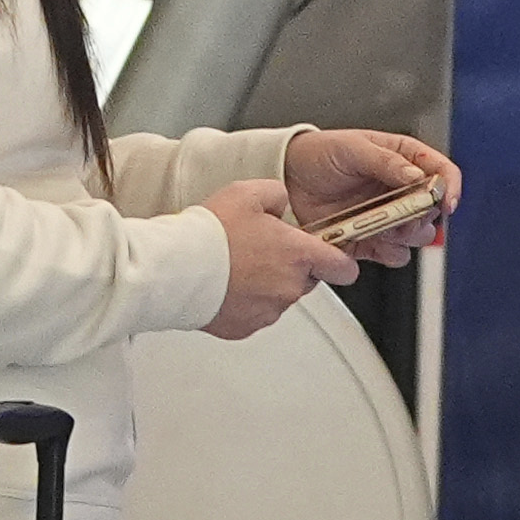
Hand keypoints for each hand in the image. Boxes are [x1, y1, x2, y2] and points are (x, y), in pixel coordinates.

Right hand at [204, 182, 358, 340]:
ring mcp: (268, 310)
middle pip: (306, 280)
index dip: (338, 262)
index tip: (331, 257)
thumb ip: (277, 194)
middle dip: (289, 267)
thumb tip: (283, 202)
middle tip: (259, 250)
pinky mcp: (246, 327)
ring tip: (234, 266)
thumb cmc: (210, 234)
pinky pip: (253, 314)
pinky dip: (243, 302)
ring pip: (278, 297)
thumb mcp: (247, 192)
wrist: (176, 268)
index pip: (343, 268)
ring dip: (264, 284)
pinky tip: (224, 284)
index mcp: (297, 254)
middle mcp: (289, 287)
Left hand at [275, 129, 455, 244]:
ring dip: (407, 237)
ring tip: (386, 229)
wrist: (287, 177)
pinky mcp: (370, 239)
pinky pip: (392, 254)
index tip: (445, 201)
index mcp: (402, 161)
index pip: (440, 172)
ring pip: (415, 236)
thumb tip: (414, 176)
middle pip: (431, 210)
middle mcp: (399, 190)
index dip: (448, 187)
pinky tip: (374, 243)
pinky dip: (388, 254)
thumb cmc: (319, 154)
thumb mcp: (352, 147)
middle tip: (405, 216)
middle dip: (423, 216)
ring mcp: (386, 216)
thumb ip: (386, 161)